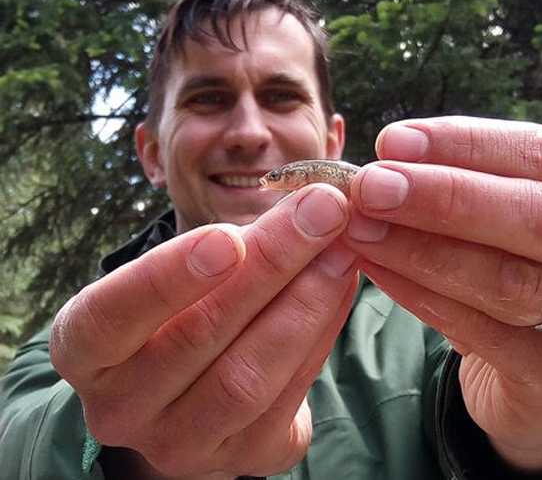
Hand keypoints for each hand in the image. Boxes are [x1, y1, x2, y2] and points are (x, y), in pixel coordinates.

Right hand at [50, 185, 358, 478]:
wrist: (197, 394)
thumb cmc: (184, 312)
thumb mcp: (183, 276)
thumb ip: (231, 245)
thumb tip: (308, 202)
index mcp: (84, 351)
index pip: (109, 318)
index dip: (166, 277)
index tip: (227, 237)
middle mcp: (120, 407)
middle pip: (196, 337)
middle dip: (270, 266)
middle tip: (322, 212)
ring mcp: (179, 443)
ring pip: (246, 378)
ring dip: (304, 305)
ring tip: (342, 252)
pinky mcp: (241, 458)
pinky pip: (287, 398)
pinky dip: (321, 336)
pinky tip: (342, 290)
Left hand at [343, 116, 541, 470]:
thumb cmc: (535, 268)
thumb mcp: (523, 213)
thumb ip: (479, 180)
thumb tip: (394, 153)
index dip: (468, 145)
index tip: (394, 141)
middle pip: (540, 216)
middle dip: (445, 196)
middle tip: (370, 185)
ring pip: (511, 279)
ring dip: (424, 249)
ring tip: (362, 227)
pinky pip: (486, 335)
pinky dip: (423, 299)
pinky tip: (378, 272)